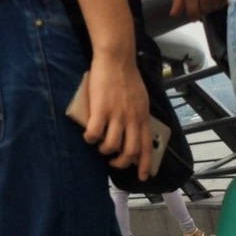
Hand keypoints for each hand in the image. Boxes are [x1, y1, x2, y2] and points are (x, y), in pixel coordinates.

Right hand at [82, 52, 151, 180]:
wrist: (116, 59)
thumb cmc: (128, 77)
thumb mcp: (141, 99)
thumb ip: (138, 115)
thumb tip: (135, 130)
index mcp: (143, 116)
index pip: (147, 146)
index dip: (145, 165)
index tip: (143, 177)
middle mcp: (132, 119)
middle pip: (130, 152)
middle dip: (121, 162)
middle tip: (113, 161)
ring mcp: (116, 115)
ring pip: (111, 146)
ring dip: (104, 150)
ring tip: (100, 145)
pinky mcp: (100, 109)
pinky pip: (94, 133)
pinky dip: (90, 138)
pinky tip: (88, 135)